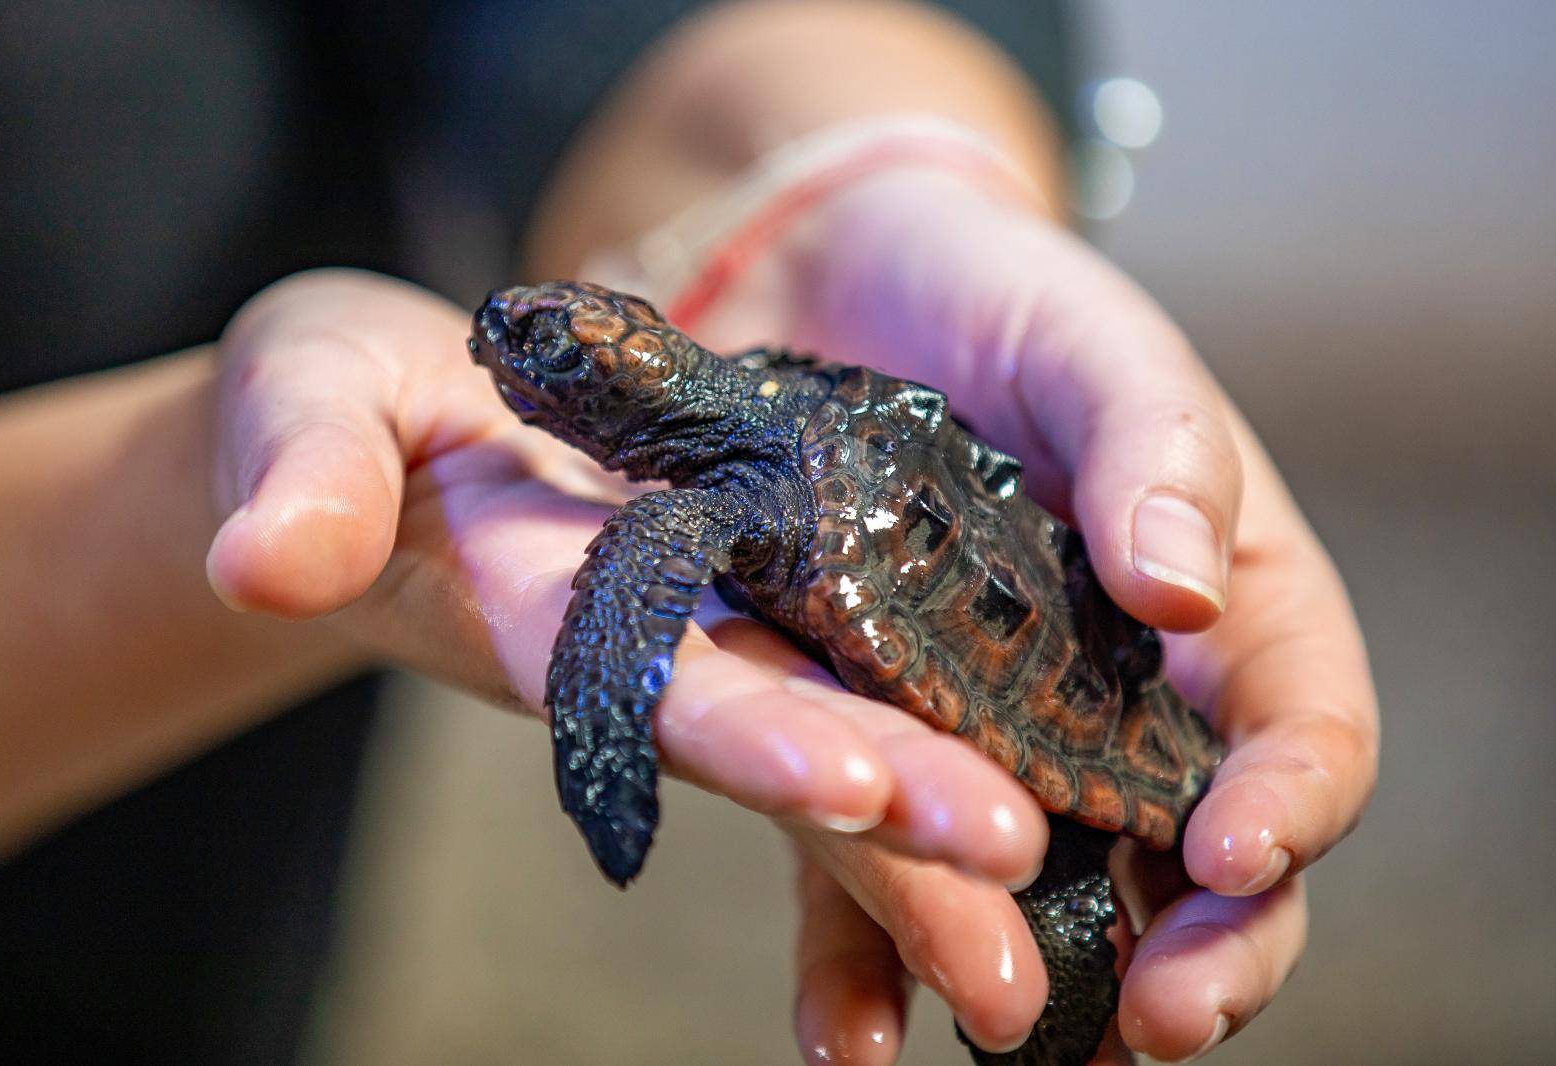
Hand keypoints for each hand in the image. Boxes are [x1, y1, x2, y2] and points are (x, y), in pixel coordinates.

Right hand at [203, 267, 1053, 901]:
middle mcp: (641, 644)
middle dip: (885, 808)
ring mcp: (700, 633)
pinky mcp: (748, 601)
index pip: (644, 678)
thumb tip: (265, 558)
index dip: (734, 729)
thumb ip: (305, 470)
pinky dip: (933, 724)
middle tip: (1014, 870)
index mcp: (540, 604)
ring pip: (837, 721)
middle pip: (775, 730)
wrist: (392, 427)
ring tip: (1054, 878)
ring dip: (933, 807)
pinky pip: (849, 668)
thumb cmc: (336, 407)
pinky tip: (1046, 780)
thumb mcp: (308, 400)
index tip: (843, 780)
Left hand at [680, 169, 1378, 1061]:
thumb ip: (1157, 451)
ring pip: (1031, 889)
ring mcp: (986, 735)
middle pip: (1184, 860)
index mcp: (1220, 614)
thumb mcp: (1096, 349)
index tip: (1235, 853)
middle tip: (1150, 1023)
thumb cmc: (1002, 303)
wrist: (836, 284)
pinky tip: (843, 1033)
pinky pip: (868, 860)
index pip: (1300, 734)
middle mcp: (1115, 701)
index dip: (1288, 805)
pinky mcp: (859, 739)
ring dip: (1023, 977)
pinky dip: (860, 953)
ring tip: (1007, 1038)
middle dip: (1186, 953)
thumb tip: (1187, 591)